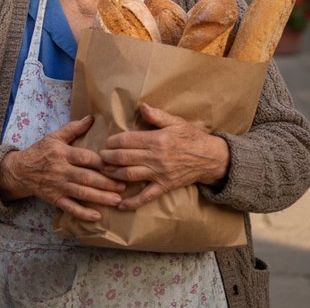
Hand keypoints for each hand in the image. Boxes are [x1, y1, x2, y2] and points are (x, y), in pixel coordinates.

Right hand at [0, 115, 126, 221]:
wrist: (20, 170)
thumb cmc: (40, 151)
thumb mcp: (54, 137)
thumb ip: (74, 128)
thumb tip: (91, 117)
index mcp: (63, 154)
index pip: (85, 158)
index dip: (102, 162)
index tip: (118, 165)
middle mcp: (61, 171)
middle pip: (86, 177)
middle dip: (106, 183)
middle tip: (124, 185)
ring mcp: (58, 187)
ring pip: (81, 193)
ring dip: (100, 198)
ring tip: (117, 200)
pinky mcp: (55, 199)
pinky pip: (70, 208)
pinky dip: (83, 213)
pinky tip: (97, 217)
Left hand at [99, 102, 229, 210]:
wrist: (210, 158)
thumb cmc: (192, 137)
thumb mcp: (176, 122)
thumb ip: (157, 115)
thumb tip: (141, 106)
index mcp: (156, 140)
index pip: (126, 140)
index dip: (112, 142)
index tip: (106, 142)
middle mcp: (155, 157)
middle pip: (123, 158)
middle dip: (107, 157)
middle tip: (99, 157)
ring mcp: (159, 173)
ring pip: (129, 175)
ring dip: (112, 174)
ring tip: (103, 172)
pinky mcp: (164, 186)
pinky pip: (146, 196)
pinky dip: (132, 202)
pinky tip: (120, 204)